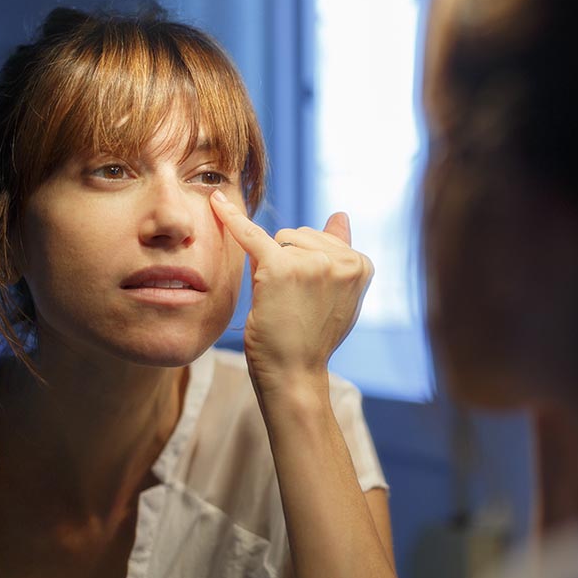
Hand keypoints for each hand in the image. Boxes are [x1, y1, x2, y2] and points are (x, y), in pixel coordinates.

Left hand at [210, 191, 373, 397]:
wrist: (294, 374)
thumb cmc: (312, 335)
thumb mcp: (337, 293)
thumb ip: (338, 251)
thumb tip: (339, 214)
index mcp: (361, 263)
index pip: (320, 240)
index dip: (304, 266)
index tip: (304, 297)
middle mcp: (343, 259)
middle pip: (298, 236)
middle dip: (287, 260)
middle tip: (292, 302)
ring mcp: (313, 261)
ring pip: (279, 239)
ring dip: (272, 263)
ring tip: (280, 299)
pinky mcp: (280, 267)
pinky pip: (251, 235)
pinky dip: (231, 218)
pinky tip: (215, 202)